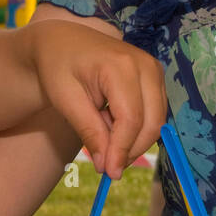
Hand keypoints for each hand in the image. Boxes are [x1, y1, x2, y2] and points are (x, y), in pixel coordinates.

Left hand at [25, 20, 166, 178]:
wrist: (62, 42)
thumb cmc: (58, 67)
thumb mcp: (66, 100)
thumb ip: (89, 132)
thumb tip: (107, 166)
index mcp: (120, 65)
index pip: (131, 119)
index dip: (122, 150)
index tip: (109, 173)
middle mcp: (145, 65)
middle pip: (151, 122)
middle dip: (131, 150)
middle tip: (107, 167)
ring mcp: (154, 69)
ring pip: (156, 121)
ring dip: (133, 139)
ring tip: (101, 133)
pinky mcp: (155, 76)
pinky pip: (154, 113)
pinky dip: (136, 127)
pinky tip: (110, 122)